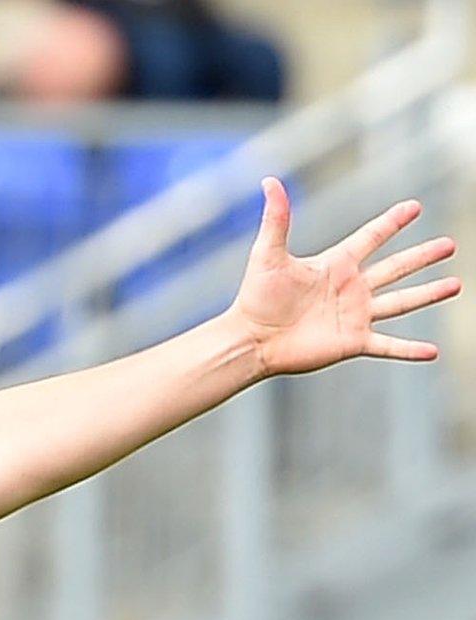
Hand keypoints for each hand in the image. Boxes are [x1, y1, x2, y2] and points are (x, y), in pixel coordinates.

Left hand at [230, 177, 459, 377]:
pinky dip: (409, 350)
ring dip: (428, 293)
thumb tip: (269, 181)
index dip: (392, 222)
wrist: (250, 338)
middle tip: (450, 244)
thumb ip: (277, 218)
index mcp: (335, 264)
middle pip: (396, 267)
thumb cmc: (255, 297)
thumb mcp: (268, 253)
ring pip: (401, 302)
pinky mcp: (353, 342)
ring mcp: (355, 315)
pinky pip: (389, 346)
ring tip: (456, 284)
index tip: (414, 207)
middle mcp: (351, 288)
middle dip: (423, 256)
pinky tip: (432, 352)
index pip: (371, 237)